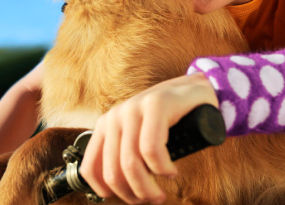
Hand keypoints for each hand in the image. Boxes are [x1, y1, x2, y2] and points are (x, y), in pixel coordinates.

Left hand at [80, 73, 218, 203]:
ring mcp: (134, 108)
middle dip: (132, 194)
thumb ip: (125, 156)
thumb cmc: (168, 121)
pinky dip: (161, 168)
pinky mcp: (156, 105)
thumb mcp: (139, 139)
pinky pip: (151, 148)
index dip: (105, 191)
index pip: (90, 167)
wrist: (195, 91)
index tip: (126, 198)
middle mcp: (115, 116)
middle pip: (113, 170)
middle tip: (150, 199)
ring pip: (131, 162)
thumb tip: (115, 191)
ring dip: (147, 188)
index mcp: (105, 126)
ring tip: (160, 194)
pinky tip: (170, 172)